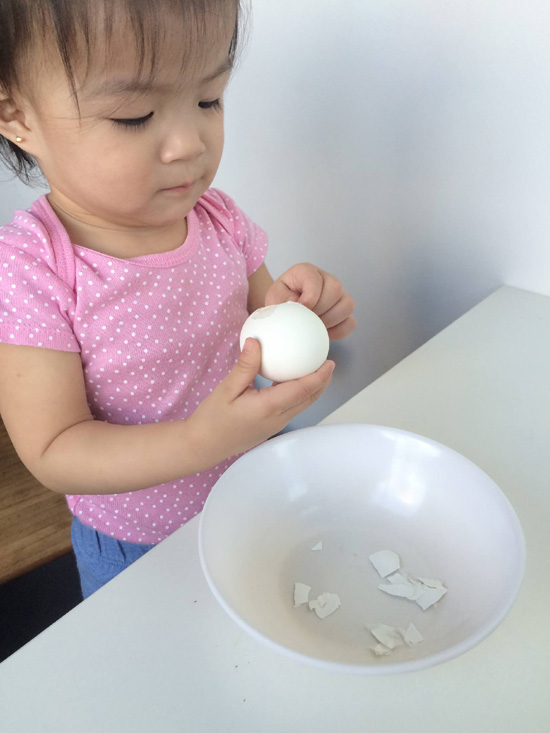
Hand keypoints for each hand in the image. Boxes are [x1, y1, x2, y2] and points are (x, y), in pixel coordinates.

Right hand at [188, 338, 334, 467]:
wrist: (203, 446)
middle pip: (309, 399)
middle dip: (322, 382)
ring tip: (315, 370)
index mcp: (269, 407)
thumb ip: (245, 366)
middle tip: (328, 362)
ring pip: (303, 405)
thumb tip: (255, 341)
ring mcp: (276, 425)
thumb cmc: (212, 419)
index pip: (303, 389)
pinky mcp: (271, 427)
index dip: (319, 376)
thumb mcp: (226, 389)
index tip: (329, 361)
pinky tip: (291, 381)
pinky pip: (292, 408)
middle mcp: (278, 418)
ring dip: (313, 389)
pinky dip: (299, 394)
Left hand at [264, 263, 355, 339]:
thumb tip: (300, 306)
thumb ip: (283, 299)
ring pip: (347, 305)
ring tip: (314, 326)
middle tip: (307, 319)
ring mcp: (338, 296)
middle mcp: (327, 280)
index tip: (302, 308)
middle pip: (336, 289)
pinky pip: (350, 322)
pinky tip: (323, 332)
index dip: (310, 296)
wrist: (285, 312)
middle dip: (320, 309)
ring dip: (330, 320)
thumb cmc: (280, 302)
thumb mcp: (275, 298)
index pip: (315, 279)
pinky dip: (338, 331)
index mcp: (307, 272)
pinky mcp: (343, 313)